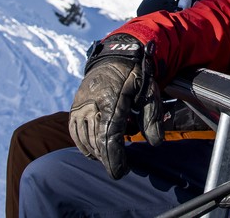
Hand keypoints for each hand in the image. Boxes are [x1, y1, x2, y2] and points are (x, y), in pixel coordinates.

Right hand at [68, 34, 162, 179]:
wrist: (115, 56)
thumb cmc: (135, 75)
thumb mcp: (149, 92)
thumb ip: (151, 118)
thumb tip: (155, 143)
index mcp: (111, 101)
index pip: (108, 138)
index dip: (114, 159)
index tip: (121, 172)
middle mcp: (91, 105)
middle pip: (96, 143)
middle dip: (108, 159)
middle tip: (122, 166)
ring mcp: (80, 106)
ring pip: (84, 140)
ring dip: (97, 153)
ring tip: (112, 156)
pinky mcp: (74, 108)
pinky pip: (75, 133)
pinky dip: (85, 145)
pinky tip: (96, 149)